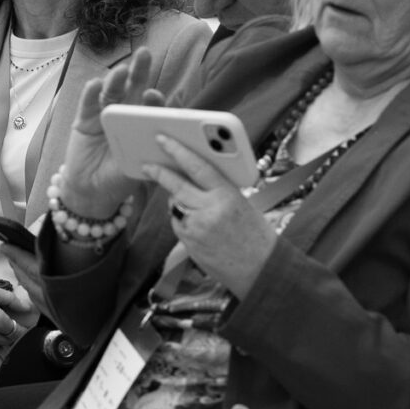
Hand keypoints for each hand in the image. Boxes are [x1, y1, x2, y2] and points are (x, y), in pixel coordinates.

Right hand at [57, 47, 163, 218]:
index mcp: (141, 125)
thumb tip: (168, 140)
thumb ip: (151, 153)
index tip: (155, 96)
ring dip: (115, 80)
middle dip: (139, 72)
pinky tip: (95, 84)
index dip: (154, 100)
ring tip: (121, 71)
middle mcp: (124, 114)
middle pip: (133, 88)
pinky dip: (90, 93)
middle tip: (145, 55)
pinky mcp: (84, 120)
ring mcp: (103, 115)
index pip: (151, 106)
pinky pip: (88, 104)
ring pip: (111, 92)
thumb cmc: (120, 179)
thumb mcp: (140, 167)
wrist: (91, 192)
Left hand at [138, 134, 277, 295]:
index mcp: (227, 195)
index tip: (163, 138)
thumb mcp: (242, 203)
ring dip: (176, 198)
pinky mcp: (189, 243)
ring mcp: (197, 228)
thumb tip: (194, 173)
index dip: (178, 150)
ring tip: (189, 200)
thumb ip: (219, 189)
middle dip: (160, 172)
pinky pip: (177, 222)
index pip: (198, 167)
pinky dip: (181, 217)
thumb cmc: (256, 235)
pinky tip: (194, 222)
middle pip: (176, 185)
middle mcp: (210, 210)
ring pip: (174, 204)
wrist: (262, 270)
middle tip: (147, 164)